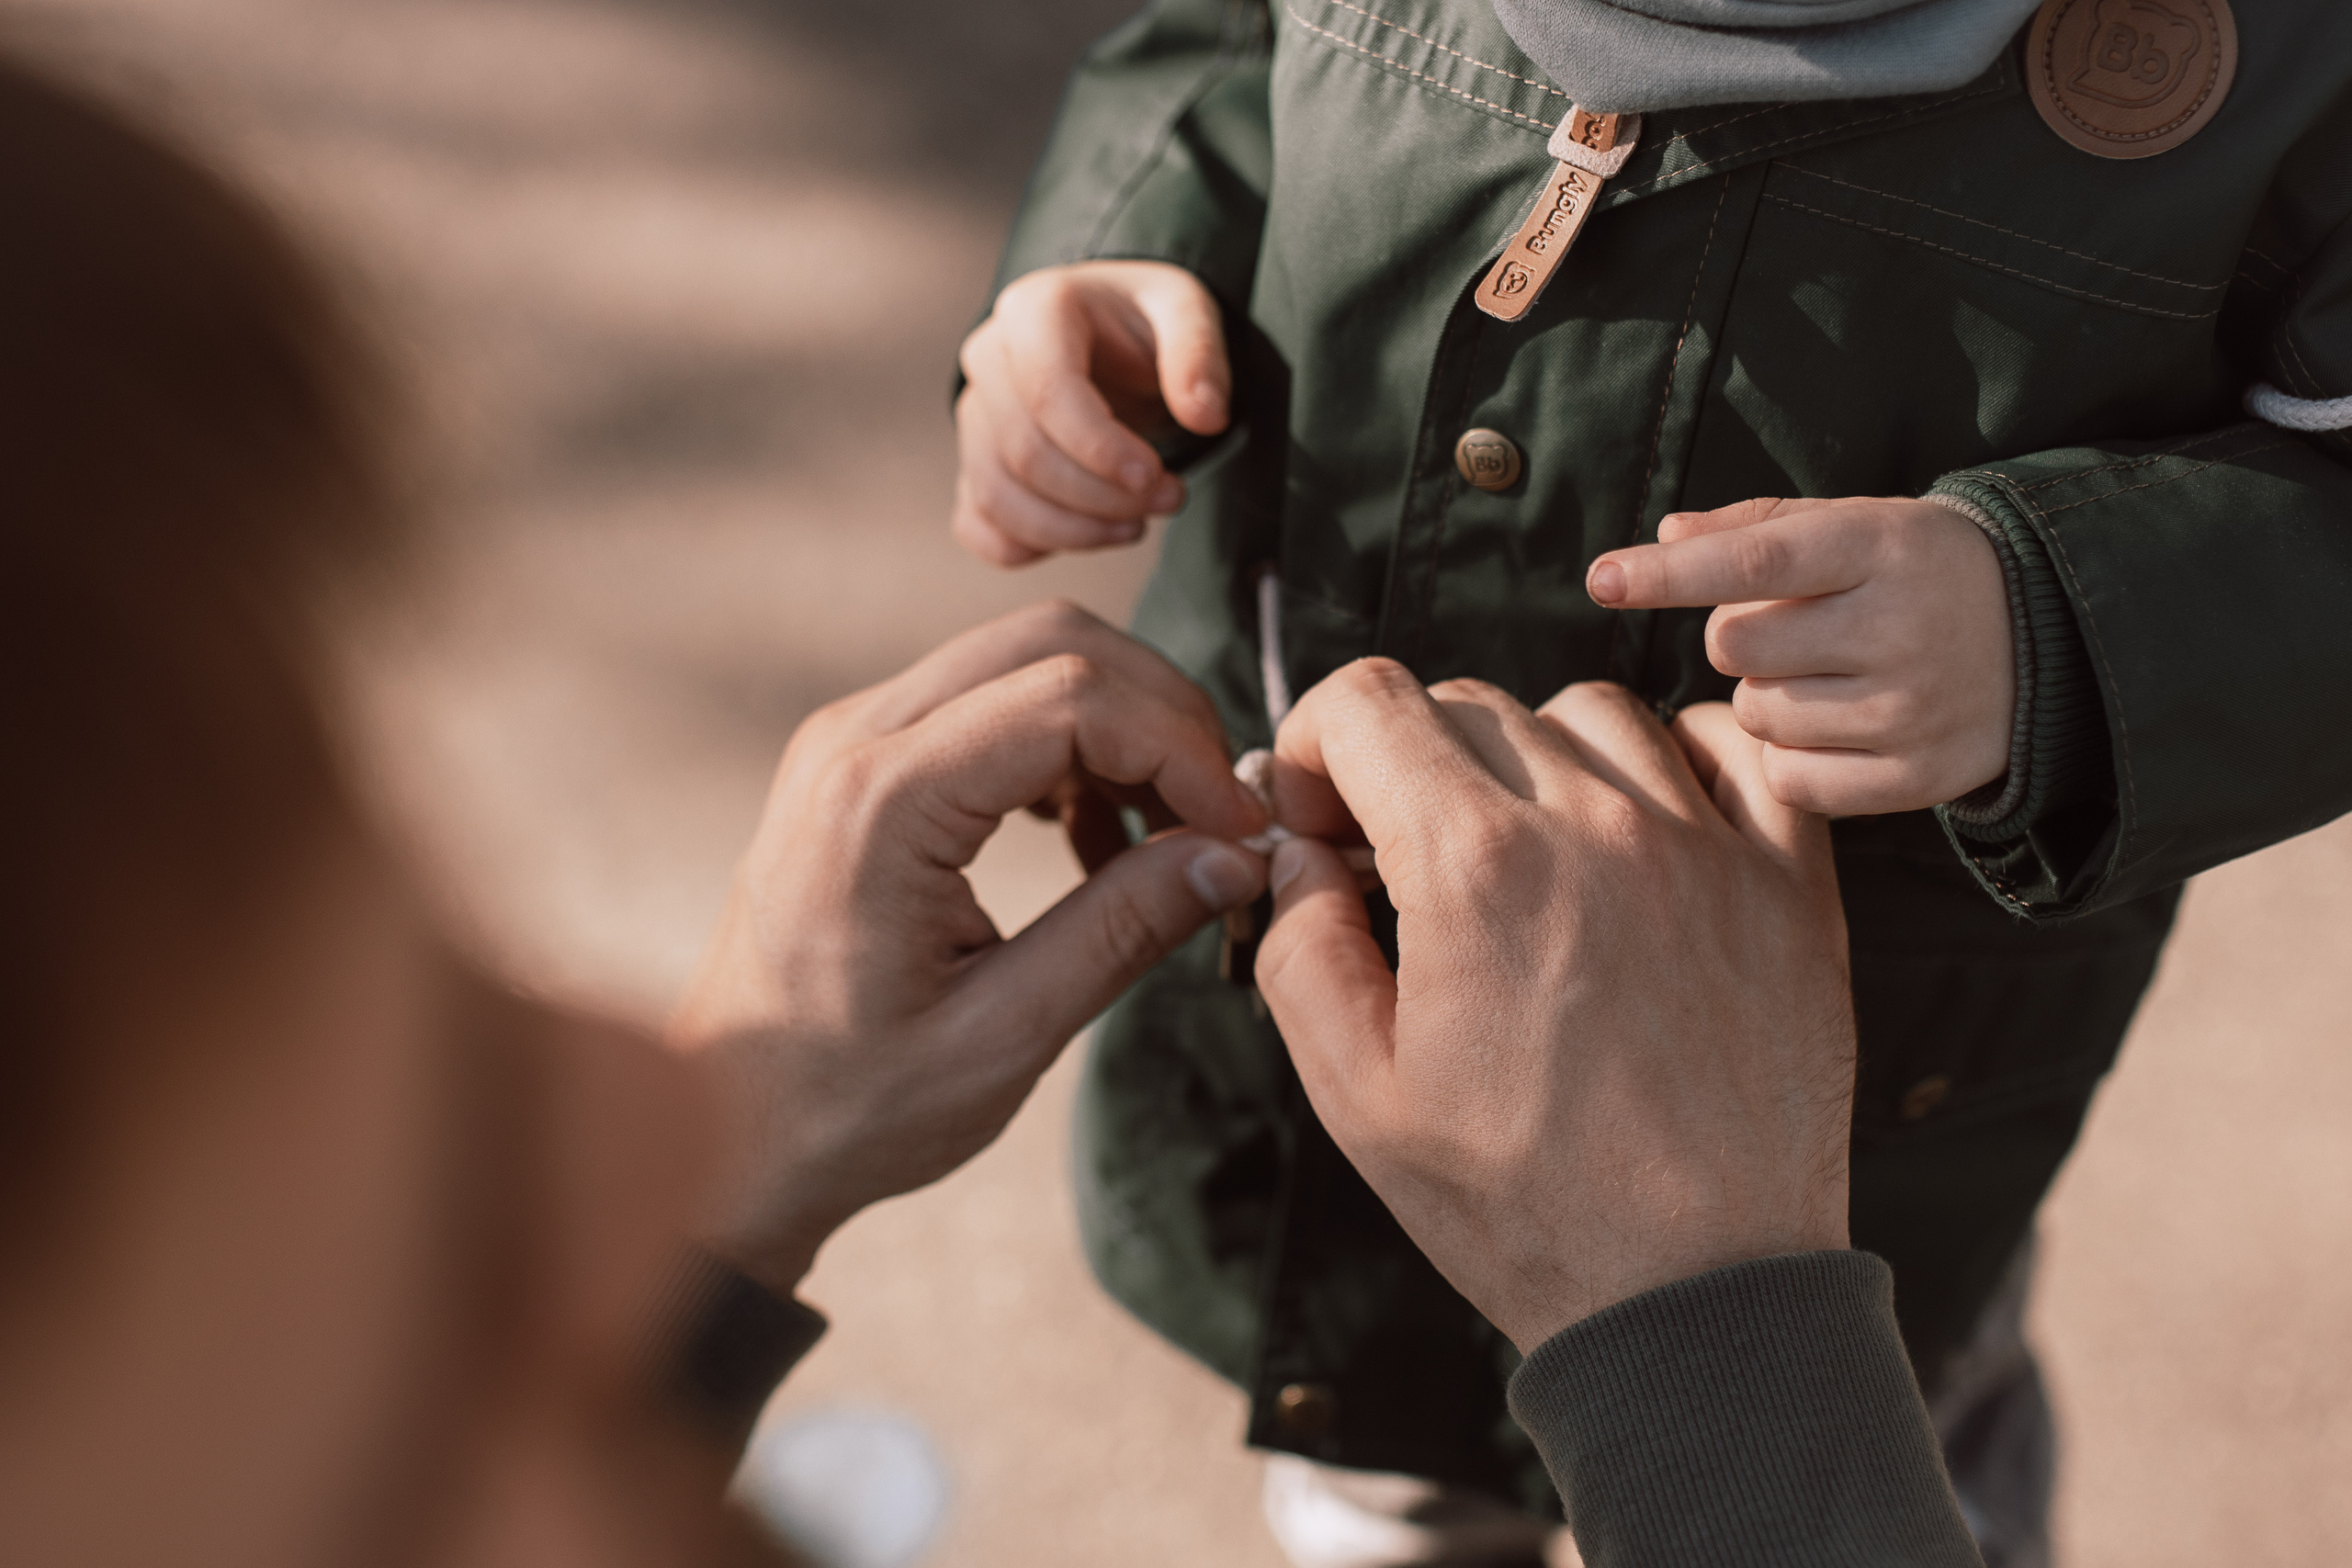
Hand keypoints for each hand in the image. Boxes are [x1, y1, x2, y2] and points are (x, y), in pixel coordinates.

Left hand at [668, 603, 1267, 1292]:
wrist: (726, 1131)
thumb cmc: (847, 1104)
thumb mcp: (1003, 1036)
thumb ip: (1123, 930)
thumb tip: (1234, 857)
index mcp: (879, 804)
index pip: (1071, 698)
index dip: (1179, 749)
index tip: (1238, 830)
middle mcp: (854, 741)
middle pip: (1051, 645)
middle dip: (1160, 716)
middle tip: (1219, 818)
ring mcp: (850, 742)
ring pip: (1023, 660)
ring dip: (1118, 729)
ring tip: (1168, 840)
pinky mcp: (861, 763)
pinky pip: (989, 705)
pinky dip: (1068, 750)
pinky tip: (1099, 846)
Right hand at [953, 261, 1229, 565]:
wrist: (1107, 337)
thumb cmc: (1141, 322)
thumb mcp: (1186, 310)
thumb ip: (1198, 355)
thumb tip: (1206, 415)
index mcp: (1034, 312)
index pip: (1048, 393)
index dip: (1100, 449)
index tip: (1153, 476)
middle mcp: (988, 360)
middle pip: (1025, 453)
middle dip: (1101, 497)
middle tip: (1168, 499)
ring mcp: (974, 416)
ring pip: (999, 496)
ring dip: (1074, 531)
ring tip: (1136, 525)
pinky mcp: (975, 463)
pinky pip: (979, 523)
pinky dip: (1028, 546)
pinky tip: (1086, 536)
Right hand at [1253, 664, 1853, 1352]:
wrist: (1698, 1293)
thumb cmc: (1523, 1208)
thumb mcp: (1356, 1097)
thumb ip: (1300, 948)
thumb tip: (1298, 855)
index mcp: (1473, 869)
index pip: (1370, 701)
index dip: (1318, 743)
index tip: (1323, 814)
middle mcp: (1594, 826)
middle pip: (1468, 704)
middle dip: (1409, 762)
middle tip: (1403, 858)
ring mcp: (1704, 845)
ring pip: (1591, 712)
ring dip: (1533, 756)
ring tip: (1525, 849)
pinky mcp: (1788, 883)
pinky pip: (1733, 748)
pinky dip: (1679, 755)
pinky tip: (1644, 821)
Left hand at [1585, 496, 2013, 814]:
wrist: (2045, 636)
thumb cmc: (1915, 570)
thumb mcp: (1853, 523)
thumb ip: (1753, 529)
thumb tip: (1664, 539)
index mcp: (1881, 547)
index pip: (1755, 562)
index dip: (1669, 575)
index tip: (1602, 578)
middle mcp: (1900, 628)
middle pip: (1736, 647)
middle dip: (1738, 638)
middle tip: (1794, 629)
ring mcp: (1911, 710)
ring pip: (1757, 715)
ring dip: (1766, 696)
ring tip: (1828, 675)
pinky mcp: (1917, 778)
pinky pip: (1790, 781)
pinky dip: (1790, 758)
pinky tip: (1836, 726)